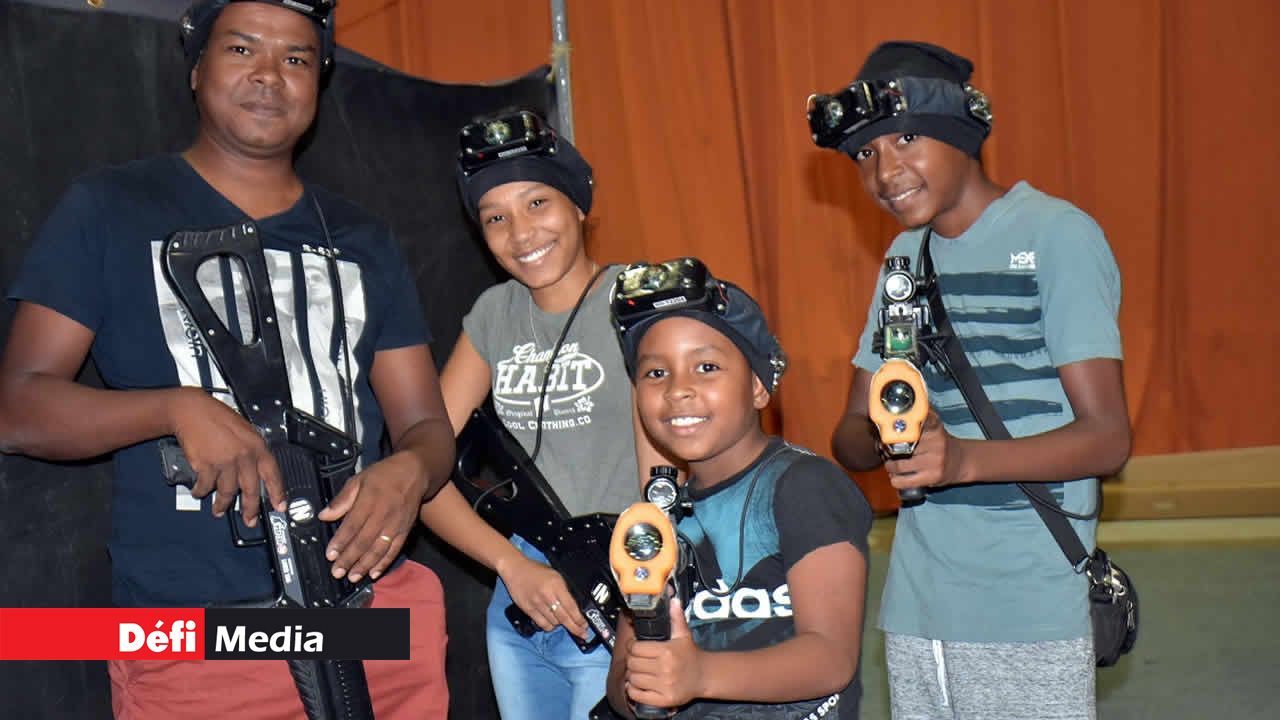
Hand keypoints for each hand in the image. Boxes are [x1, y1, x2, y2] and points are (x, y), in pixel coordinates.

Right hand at [168, 387, 285, 526]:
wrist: (191, 411)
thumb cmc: (217, 418)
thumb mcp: (245, 431)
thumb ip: (252, 451)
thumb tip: (256, 471)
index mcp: (257, 446)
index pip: (273, 474)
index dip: (278, 492)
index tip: (280, 506)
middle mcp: (244, 456)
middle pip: (251, 490)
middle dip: (250, 509)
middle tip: (249, 520)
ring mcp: (225, 462)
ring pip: (228, 492)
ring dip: (222, 504)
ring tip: (219, 510)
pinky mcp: (206, 466)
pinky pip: (206, 487)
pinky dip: (201, 492)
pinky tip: (199, 492)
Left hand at [318, 450, 428, 582]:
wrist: (415, 471)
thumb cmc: (384, 474)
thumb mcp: (359, 479)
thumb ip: (342, 499)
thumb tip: (324, 515)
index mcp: (369, 501)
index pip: (352, 525)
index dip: (340, 542)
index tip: (330, 555)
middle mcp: (383, 514)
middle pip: (364, 541)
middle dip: (349, 559)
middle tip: (337, 572)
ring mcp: (395, 524)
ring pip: (378, 549)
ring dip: (365, 565)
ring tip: (353, 576)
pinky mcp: (405, 530)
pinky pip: (394, 550)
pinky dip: (384, 563)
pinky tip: (374, 573)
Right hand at [497, 554, 588, 639]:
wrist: (515, 569)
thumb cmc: (536, 571)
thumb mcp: (556, 575)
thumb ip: (565, 590)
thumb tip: (576, 607)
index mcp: (556, 585)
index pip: (571, 607)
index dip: (579, 619)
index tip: (585, 625)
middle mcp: (547, 595)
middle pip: (564, 618)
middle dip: (575, 628)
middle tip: (583, 634)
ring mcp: (536, 603)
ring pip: (554, 623)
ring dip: (561, 625)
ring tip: (564, 622)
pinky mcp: (528, 610)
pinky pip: (542, 624)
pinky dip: (549, 626)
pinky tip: (552, 622)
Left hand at [625, 599, 702, 708]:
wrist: (704, 676)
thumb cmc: (691, 655)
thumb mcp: (684, 635)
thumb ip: (676, 618)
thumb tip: (673, 600)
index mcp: (666, 651)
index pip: (636, 648)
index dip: (631, 646)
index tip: (634, 647)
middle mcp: (665, 668)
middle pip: (632, 664)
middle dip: (631, 661)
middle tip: (636, 660)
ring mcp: (664, 685)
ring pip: (633, 679)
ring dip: (632, 676)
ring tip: (638, 672)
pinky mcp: (664, 699)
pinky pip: (638, 696)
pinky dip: (633, 691)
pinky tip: (637, 685)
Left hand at [883, 411, 967, 489]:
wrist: (961, 461)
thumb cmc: (941, 443)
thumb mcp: (934, 426)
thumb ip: (920, 416)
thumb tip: (905, 406)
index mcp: (934, 428)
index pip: (910, 426)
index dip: (893, 431)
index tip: (885, 434)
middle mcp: (935, 443)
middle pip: (900, 447)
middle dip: (887, 450)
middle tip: (885, 451)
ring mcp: (934, 462)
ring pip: (899, 465)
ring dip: (890, 466)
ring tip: (890, 464)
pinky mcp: (932, 477)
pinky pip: (904, 481)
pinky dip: (895, 480)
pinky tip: (896, 477)